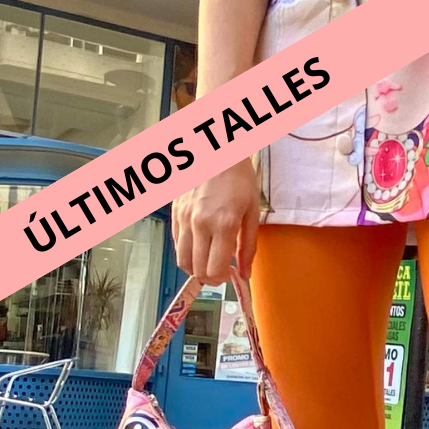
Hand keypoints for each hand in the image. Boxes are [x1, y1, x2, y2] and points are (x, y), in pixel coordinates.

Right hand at [172, 160, 260, 284]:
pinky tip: (200, 244)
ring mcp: (184, 218)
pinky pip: (177, 243)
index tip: (230, 274)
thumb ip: (248, 246)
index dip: (223, 279)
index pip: (214, 270)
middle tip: (221, 271)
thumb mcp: (252, 212)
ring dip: (196, 267)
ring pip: (182, 260)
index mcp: (223, 225)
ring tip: (209, 260)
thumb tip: (245, 274)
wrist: (215, 149)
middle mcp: (199, 224)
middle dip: (210, 278)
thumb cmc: (239, 178)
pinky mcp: (175, 212)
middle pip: (197, 270)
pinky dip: (187, 251)